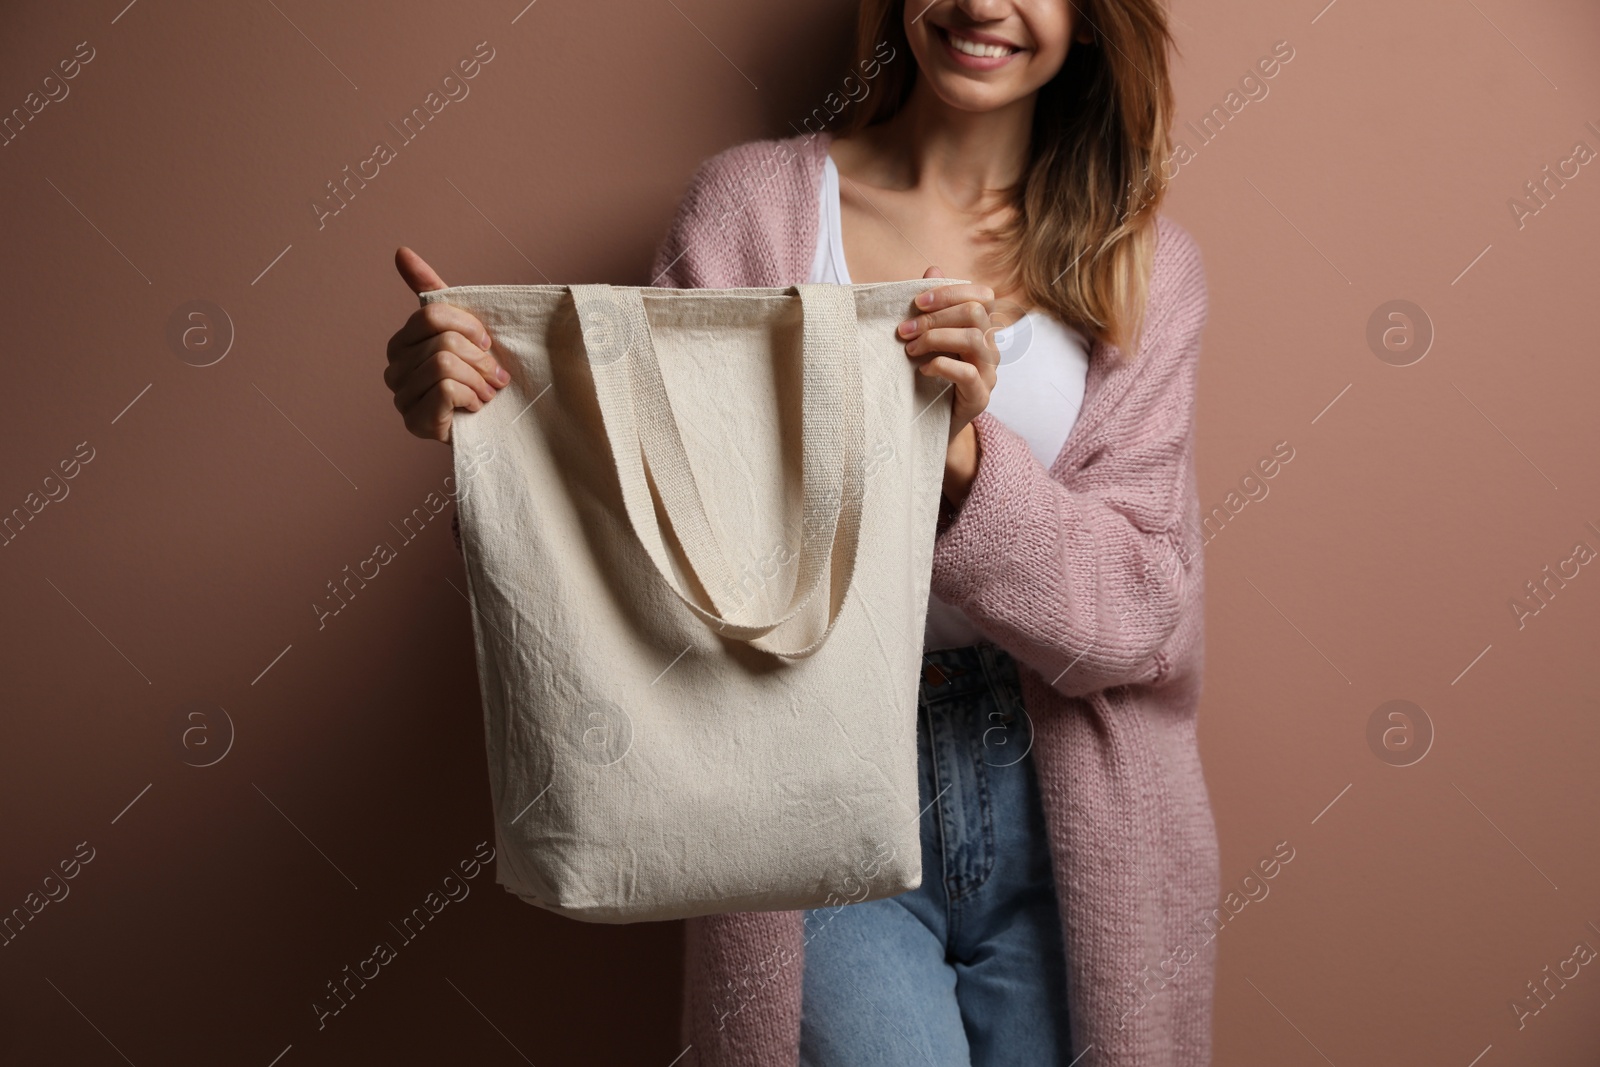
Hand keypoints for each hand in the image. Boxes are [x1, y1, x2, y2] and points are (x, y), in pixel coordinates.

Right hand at [383, 247, 507, 442]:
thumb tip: (401, 251)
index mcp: (402, 342)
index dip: (468, 326)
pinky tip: (475, 408)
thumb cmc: (478, 375)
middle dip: (480, 359)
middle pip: (444, 342)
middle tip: (494, 377)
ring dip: (479, 381)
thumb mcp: (462, 330)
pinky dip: (471, 398)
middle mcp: (394, 369)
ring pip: (445, 366)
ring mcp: (401, 397)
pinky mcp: (414, 422)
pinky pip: (445, 391)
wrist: (494, 425)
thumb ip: (432, 292)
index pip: (432, 315)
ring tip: (486, 393)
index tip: (487, 342)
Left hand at [898, 266, 997, 503]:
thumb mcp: (926, 338)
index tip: (916, 302)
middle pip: (975, 313)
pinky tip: (922, 369)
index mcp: (981, 328)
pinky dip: (941, 365)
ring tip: (909, 348)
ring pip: (974, 339)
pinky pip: (968, 373)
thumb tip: (932, 268)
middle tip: (903, 330)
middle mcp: (990, 347)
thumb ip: (931, 307)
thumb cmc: (927, 377)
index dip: (950, 292)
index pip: (983, 294)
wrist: (930, 426)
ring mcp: (989, 372)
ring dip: (935, 338)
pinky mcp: (980, 396)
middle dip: (935, 317)